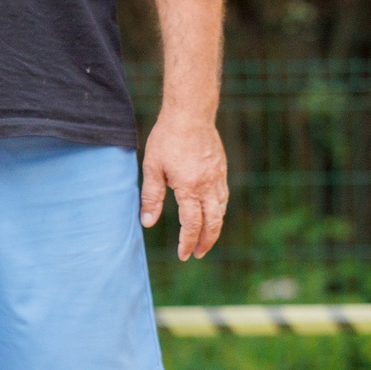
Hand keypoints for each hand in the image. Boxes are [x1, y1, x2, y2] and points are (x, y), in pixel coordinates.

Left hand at [141, 109, 228, 259]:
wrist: (191, 114)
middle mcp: (208, 185)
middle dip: (206, 241)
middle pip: (213, 222)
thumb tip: (147, 223)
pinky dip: (219, 211)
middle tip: (198, 254)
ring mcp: (218, 177)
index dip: (188, 242)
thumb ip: (152, 197)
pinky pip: (223, 197)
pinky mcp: (221, 169)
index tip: (184, 255)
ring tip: (205, 238)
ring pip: (221, 210)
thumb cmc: (167, 139)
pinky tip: (211, 214)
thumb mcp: (152, 168)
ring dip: (215, 228)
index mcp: (190, 187)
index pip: (191, 224)